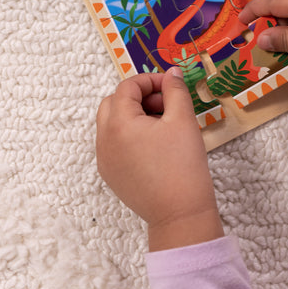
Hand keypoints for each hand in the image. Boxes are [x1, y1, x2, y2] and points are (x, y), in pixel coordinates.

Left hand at [96, 68, 223, 250]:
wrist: (180, 215)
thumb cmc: (183, 166)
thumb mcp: (183, 120)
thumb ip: (175, 90)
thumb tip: (172, 73)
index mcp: (118, 123)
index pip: (127, 87)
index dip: (150, 81)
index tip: (172, 86)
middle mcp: (103, 140)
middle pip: (114, 102)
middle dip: (139, 96)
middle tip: (165, 104)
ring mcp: (104, 159)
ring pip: (112, 123)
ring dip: (133, 114)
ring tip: (163, 123)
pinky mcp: (111, 174)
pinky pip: (114, 144)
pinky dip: (129, 134)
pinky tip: (155, 144)